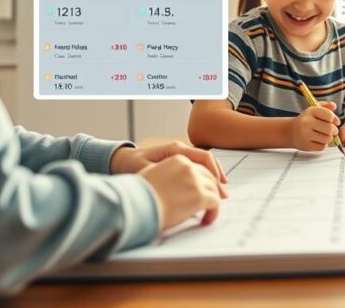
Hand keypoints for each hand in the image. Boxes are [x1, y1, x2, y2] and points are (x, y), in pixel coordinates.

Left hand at [110, 141, 227, 185]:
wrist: (121, 159)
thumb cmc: (130, 164)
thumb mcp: (144, 170)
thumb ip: (160, 176)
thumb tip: (174, 186)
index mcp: (175, 149)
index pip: (203, 156)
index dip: (214, 172)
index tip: (218, 187)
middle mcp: (180, 150)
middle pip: (207, 161)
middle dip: (217, 178)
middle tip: (224, 195)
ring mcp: (180, 156)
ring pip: (203, 165)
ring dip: (212, 179)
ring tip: (220, 194)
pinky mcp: (177, 162)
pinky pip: (196, 168)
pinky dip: (204, 178)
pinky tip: (206, 190)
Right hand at [138, 156, 224, 229]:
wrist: (136, 204)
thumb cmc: (138, 194)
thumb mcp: (151, 174)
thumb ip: (166, 174)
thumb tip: (173, 186)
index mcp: (177, 159)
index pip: (198, 167)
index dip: (203, 180)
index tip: (206, 190)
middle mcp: (188, 166)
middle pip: (209, 177)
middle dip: (213, 189)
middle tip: (214, 202)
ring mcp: (195, 180)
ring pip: (214, 190)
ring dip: (213, 203)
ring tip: (207, 215)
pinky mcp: (200, 196)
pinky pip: (215, 203)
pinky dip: (213, 212)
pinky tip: (206, 220)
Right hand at [288, 103, 339, 151]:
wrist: (291, 131)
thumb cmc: (306, 120)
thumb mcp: (314, 110)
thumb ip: (326, 107)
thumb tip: (334, 106)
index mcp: (311, 111)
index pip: (329, 115)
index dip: (334, 119)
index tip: (334, 121)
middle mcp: (306, 122)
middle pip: (329, 128)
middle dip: (334, 130)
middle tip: (333, 130)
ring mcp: (305, 134)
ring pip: (327, 138)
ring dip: (329, 138)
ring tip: (325, 135)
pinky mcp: (305, 145)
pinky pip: (322, 147)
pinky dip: (323, 145)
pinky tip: (319, 141)